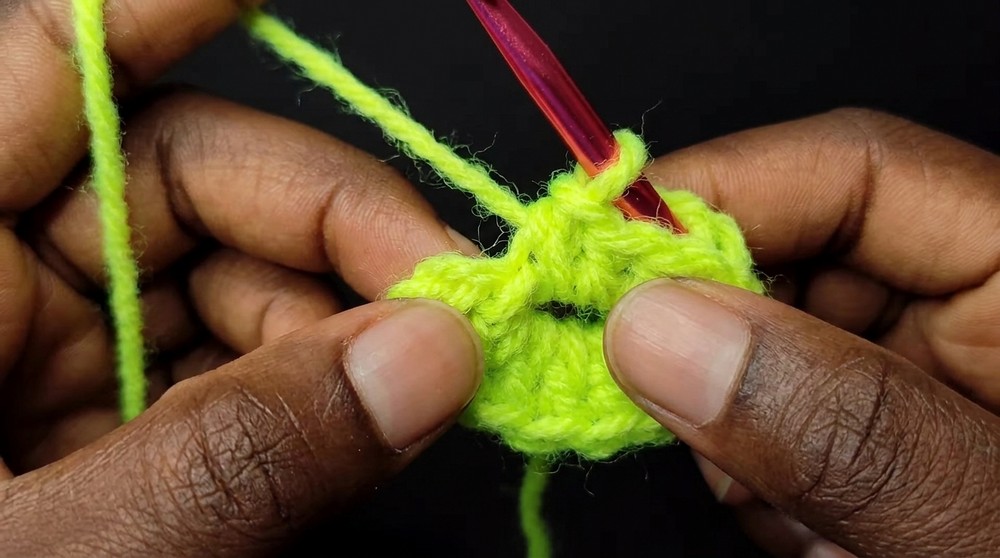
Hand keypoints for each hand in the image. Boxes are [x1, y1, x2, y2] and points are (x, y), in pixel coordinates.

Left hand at [0, 2, 481, 554]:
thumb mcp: (62, 557)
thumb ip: (234, 458)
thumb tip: (426, 362)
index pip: (65, 62)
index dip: (177, 4)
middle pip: (193, 171)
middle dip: (339, 222)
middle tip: (447, 299)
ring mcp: (54, 351)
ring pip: (236, 274)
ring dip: (344, 326)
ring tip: (417, 388)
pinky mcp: (105, 421)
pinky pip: (236, 365)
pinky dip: (316, 393)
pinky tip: (361, 426)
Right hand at [604, 109, 999, 557]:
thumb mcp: (982, 527)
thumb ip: (838, 426)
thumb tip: (653, 326)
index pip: (854, 170)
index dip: (717, 194)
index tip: (603, 259)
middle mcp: (974, 303)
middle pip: (794, 250)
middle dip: (716, 333)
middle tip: (679, 422)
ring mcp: (921, 369)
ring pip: (765, 340)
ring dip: (739, 425)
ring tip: (794, 519)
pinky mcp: (880, 427)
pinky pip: (775, 412)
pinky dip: (755, 471)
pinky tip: (805, 529)